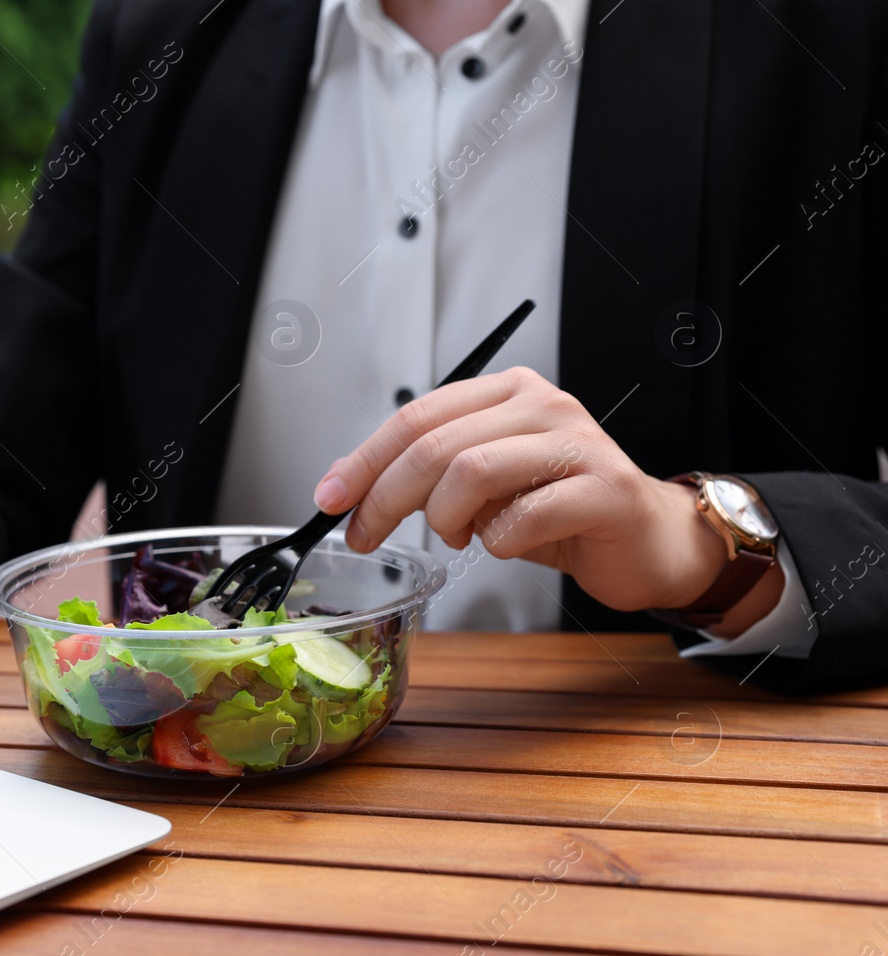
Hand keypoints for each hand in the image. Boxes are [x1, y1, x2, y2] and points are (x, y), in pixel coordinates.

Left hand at [311, 366, 782, 627]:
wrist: (645, 539)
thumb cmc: (558, 510)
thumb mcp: (482, 486)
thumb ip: (427, 476)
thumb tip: (351, 491)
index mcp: (505, 393)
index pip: (416, 417)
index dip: (363, 461)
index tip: (329, 499)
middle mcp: (541, 405)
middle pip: (436, 446)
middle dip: (385, 498)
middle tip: (366, 536)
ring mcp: (578, 443)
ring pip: (472, 472)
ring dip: (444, 517)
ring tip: (455, 535)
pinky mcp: (605, 489)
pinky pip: (523, 517)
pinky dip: (497, 541)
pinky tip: (506, 544)